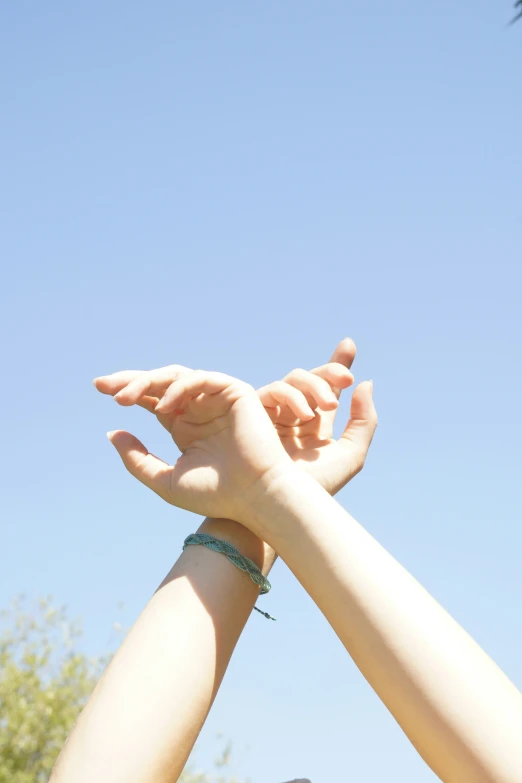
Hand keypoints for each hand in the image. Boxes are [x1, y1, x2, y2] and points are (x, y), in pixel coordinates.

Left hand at [94, 339, 376, 498]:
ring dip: (148, 382)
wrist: (256, 498)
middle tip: (103, 385)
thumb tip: (113, 433)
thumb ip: (138, 460)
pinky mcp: (235, 392)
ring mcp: (217, 399)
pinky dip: (180, 388)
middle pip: (160, 382)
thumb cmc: (216, 494)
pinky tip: (163, 406)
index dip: (128, 391)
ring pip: (177, 376)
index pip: (152, 399)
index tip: (99, 389)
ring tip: (124, 398)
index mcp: (185, 426)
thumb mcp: (165, 480)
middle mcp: (199, 409)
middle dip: (131, 380)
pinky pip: (201, 379)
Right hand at [258, 339, 376, 493]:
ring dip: (313, 385)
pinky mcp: (255, 416)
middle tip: (346, 378)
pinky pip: (271, 391)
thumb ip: (364, 421)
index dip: (337, 364)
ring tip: (328, 405)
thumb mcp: (351, 454)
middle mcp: (295, 414)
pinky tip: (305, 412)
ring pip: (292, 381)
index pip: (327, 387)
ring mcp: (275, 413)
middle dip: (328, 371)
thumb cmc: (316, 489)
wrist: (282, 508)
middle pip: (310, 379)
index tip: (349, 345)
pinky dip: (289, 395)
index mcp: (317, 423)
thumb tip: (366, 383)